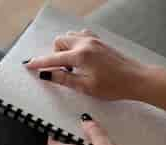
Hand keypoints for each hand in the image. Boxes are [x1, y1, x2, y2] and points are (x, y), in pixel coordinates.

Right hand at [26, 29, 147, 100]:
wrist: (136, 79)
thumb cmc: (114, 85)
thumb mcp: (85, 86)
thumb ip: (63, 78)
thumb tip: (47, 75)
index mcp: (81, 55)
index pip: (53, 58)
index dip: (39, 63)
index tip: (29, 64)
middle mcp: (86, 43)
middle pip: (59, 42)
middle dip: (55, 54)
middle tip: (61, 69)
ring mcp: (93, 40)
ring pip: (69, 36)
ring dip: (65, 48)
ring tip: (72, 64)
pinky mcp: (99, 41)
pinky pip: (80, 35)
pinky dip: (75, 43)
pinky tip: (79, 55)